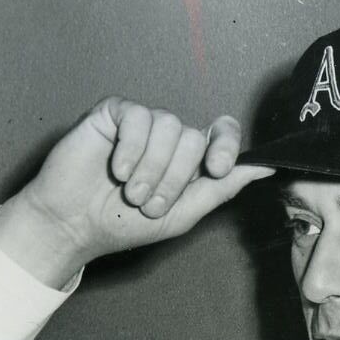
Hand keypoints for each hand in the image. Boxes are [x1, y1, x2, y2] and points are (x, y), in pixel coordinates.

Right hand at [0, 98, 273, 288]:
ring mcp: (142, 124)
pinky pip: (137, 117)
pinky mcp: (114, 114)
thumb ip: (222, 189)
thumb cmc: (124, 223)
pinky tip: (117, 168)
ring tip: (130, 192)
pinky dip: (131, 148)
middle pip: (194, 137)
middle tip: (148, 204)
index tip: (217, 168)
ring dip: (151, 168)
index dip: (226, 145)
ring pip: (169, 126)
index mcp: (189, 161)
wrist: (73, 225)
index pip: (222, 133)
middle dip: (174, 177)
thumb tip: (265, 168)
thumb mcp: (182, 214)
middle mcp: (169, 138)